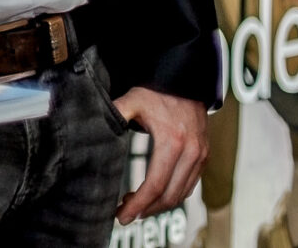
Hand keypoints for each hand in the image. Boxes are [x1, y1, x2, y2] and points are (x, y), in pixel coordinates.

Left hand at [111, 86, 206, 223]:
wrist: (186, 81)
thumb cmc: (156, 91)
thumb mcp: (133, 100)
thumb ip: (116, 114)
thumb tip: (93, 126)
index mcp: (172, 142)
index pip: (154, 184)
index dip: (138, 204)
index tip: (121, 215)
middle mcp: (191, 153)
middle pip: (169, 196)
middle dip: (146, 210)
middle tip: (125, 214)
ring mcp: (201, 156)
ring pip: (181, 194)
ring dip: (159, 205)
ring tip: (136, 205)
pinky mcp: (204, 157)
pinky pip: (190, 185)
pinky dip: (173, 195)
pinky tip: (155, 194)